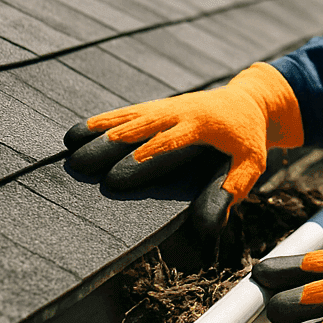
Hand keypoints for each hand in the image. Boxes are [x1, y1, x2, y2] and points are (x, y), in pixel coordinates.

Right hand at [63, 62, 303, 235]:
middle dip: (113, 142)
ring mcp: (167, 106)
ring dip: (101, 128)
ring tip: (71, 142)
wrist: (248, 100)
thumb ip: (233, 187)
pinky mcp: (159, 106)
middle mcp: (181, 111)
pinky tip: (80, 131)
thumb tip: (213, 223)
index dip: (150, 151)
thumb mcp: (252, 163)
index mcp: (204, 125)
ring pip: (130, 116)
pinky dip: (105, 119)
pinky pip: (129, 112)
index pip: (173, 139)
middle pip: (143, 126)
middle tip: (84, 161)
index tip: (125, 168)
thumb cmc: (249, 137)